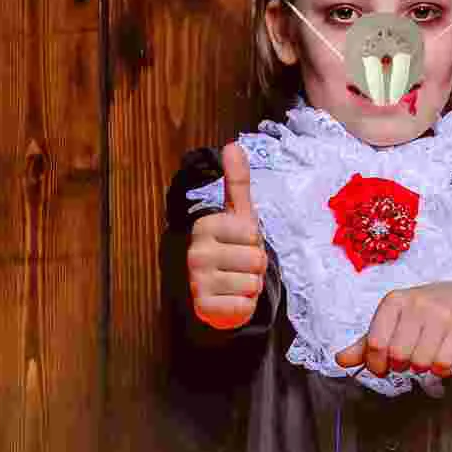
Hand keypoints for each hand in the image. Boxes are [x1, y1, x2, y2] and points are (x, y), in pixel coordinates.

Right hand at [188, 143, 268, 329]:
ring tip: (236, 283)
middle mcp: (196, 252)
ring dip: (250, 287)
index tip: (240, 245)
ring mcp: (197, 281)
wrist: (220, 293)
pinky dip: (243, 306)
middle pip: (255, 260)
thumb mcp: (239, 215)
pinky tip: (231, 300)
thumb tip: (233, 145)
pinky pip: (243, 305)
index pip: (253, 234)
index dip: (255, 243)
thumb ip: (237, 182)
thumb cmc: (233, 250)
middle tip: (239, 267)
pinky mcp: (204, 307)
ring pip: (251, 283)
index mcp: (205, 226)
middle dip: (255, 267)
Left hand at [335, 282, 451, 378]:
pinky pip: (444, 363)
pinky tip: (446, 358)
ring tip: (430, 356)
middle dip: (403, 366)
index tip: (385, 367)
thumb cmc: (428, 316)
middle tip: (412, 359)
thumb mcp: (395, 324)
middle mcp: (417, 302)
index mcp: (394, 301)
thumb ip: (367, 344)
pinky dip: (443, 370)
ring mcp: (442, 312)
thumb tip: (341, 360)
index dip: (377, 364)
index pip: (375, 344)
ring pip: (421, 361)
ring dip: (425, 368)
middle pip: (398, 355)